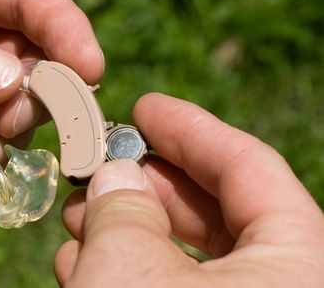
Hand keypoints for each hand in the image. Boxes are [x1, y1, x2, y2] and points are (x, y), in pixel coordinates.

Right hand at [56, 93, 323, 286]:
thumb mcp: (129, 271)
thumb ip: (123, 210)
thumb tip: (116, 174)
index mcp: (301, 265)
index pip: (250, 168)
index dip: (190, 129)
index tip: (144, 107)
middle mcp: (286, 286)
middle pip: (216, 211)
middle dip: (146, 184)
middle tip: (98, 166)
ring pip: (189, 258)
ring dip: (125, 229)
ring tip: (76, 216)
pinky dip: (130, 272)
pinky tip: (82, 261)